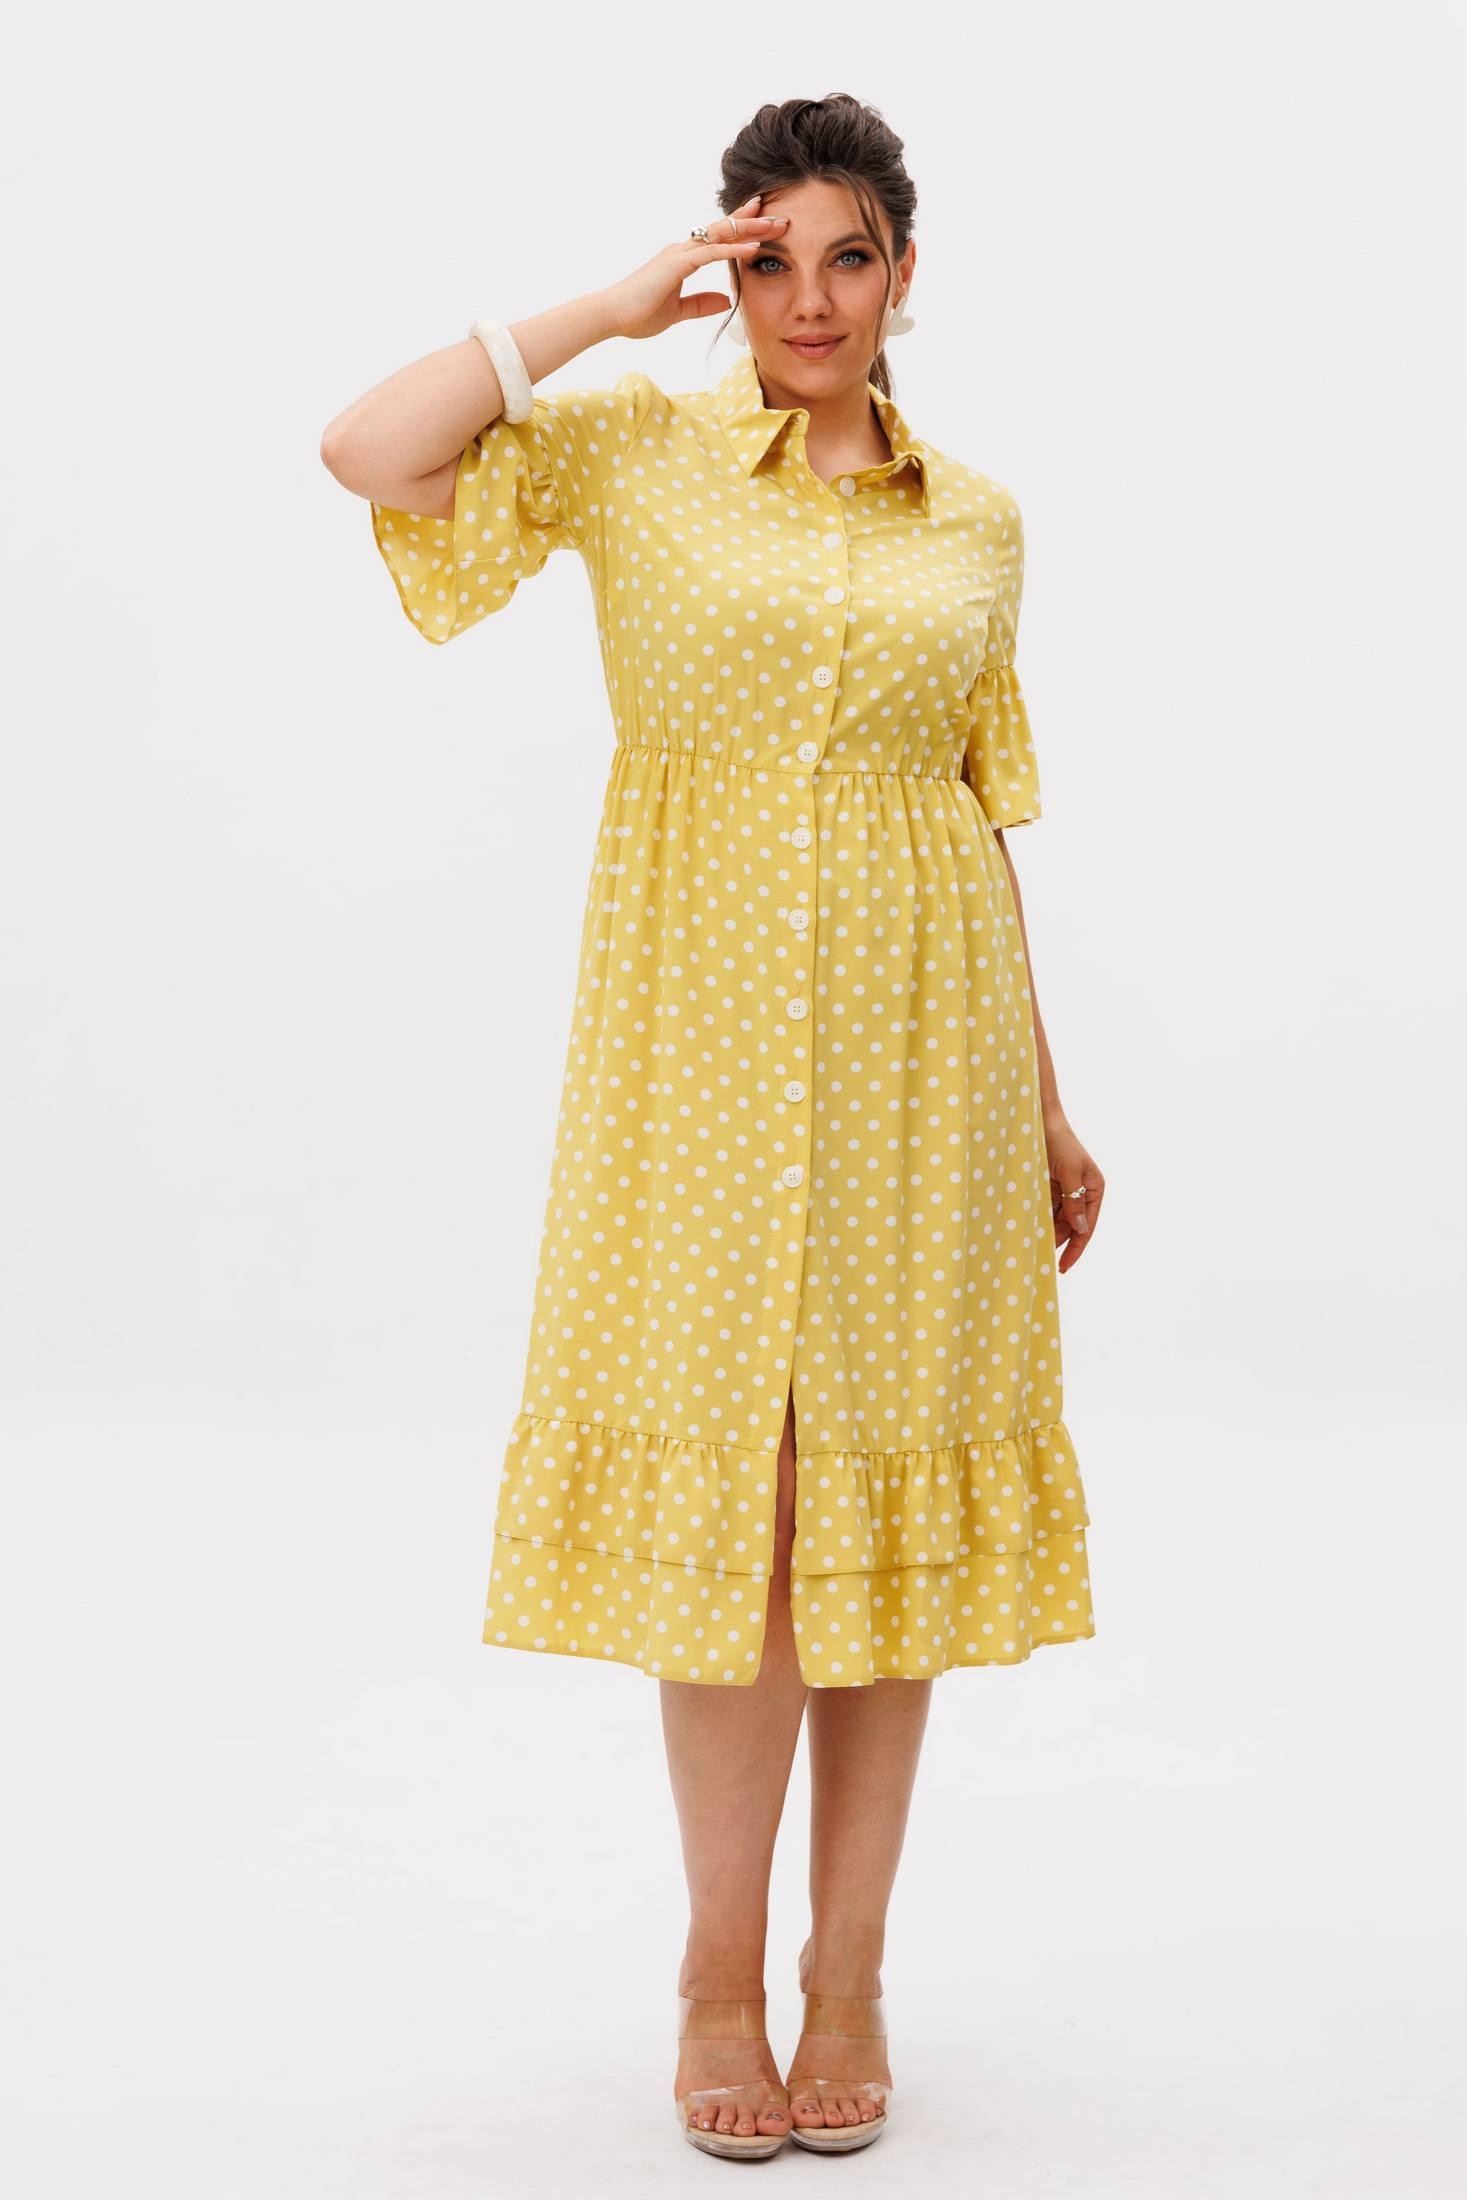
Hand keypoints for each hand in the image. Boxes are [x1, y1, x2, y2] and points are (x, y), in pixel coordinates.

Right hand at [597, 195, 788, 340]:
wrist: (612, 316)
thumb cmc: (638, 314)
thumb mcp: (678, 311)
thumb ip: (701, 304)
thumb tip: (725, 301)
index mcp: (683, 259)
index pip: (717, 238)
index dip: (740, 228)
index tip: (763, 220)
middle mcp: (683, 250)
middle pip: (724, 229)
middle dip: (753, 221)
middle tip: (780, 216)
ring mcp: (679, 254)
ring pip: (721, 234)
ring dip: (750, 229)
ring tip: (775, 225)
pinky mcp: (677, 264)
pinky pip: (712, 253)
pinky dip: (735, 250)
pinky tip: (755, 248)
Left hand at [1044, 1110, 1104, 1271]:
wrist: (1037, 1119)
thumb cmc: (1058, 1141)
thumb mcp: (1069, 1170)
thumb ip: (1074, 1200)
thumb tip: (1081, 1229)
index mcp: (1094, 1188)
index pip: (1087, 1225)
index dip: (1076, 1248)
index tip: (1063, 1266)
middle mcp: (1081, 1191)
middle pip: (1072, 1227)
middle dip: (1058, 1242)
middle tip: (1041, 1260)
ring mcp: (1063, 1191)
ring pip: (1056, 1221)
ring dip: (1046, 1233)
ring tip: (1032, 1248)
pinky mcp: (1047, 1188)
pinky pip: (1044, 1210)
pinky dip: (1037, 1221)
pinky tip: (1028, 1231)